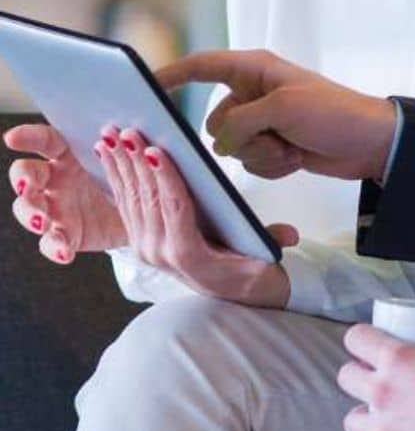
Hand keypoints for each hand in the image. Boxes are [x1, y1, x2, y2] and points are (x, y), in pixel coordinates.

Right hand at [7, 122, 125, 262]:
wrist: (145, 214)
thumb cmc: (133, 178)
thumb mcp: (130, 161)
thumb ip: (125, 149)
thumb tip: (132, 134)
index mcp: (70, 155)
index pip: (47, 141)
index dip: (29, 136)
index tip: (13, 137)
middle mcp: (56, 180)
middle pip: (27, 174)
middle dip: (22, 179)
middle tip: (27, 185)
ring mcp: (56, 208)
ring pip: (28, 209)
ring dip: (30, 214)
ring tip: (42, 221)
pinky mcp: (64, 234)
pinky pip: (51, 242)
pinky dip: (55, 248)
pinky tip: (65, 252)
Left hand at [96, 127, 298, 306]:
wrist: (235, 299)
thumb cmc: (251, 273)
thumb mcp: (264, 260)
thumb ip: (271, 242)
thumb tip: (290, 235)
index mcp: (189, 254)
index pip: (175, 208)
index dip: (166, 179)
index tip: (157, 151)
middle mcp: (160, 253)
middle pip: (147, 199)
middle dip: (135, 162)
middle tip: (125, 131)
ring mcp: (146, 248)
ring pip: (131, 199)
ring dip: (120, 165)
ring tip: (110, 135)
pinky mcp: (140, 241)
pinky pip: (125, 204)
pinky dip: (117, 177)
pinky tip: (108, 156)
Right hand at [158, 49, 397, 183]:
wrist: (371, 144)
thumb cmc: (335, 113)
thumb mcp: (283, 108)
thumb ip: (240, 122)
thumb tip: (220, 143)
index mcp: (255, 69)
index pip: (203, 66)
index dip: (172, 75)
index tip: (142, 87)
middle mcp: (253, 93)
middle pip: (213, 123)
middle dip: (241, 138)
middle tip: (275, 134)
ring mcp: (262, 122)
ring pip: (231, 149)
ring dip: (261, 154)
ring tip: (292, 145)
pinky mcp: (272, 145)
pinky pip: (250, 163)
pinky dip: (272, 165)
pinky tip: (297, 157)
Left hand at [337, 325, 414, 430]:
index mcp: (399, 359)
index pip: (357, 339)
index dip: (360, 338)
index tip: (369, 341)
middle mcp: (383, 390)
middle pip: (345, 376)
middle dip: (357, 375)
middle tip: (374, 376)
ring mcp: (385, 425)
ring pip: (351, 420)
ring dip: (363, 415)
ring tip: (379, 415)